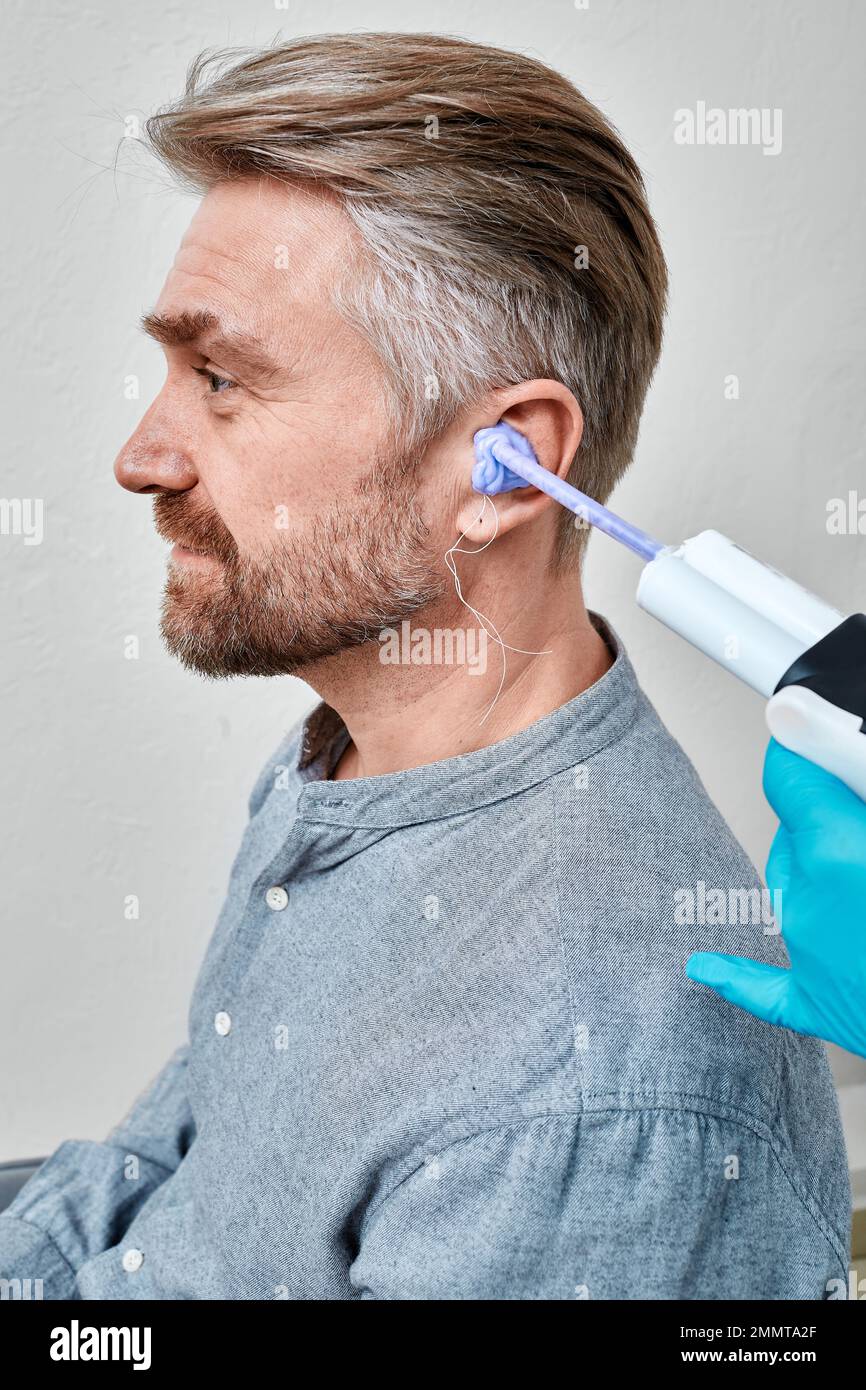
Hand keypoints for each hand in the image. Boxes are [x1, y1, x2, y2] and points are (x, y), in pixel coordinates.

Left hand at [687, 737, 865, 1057]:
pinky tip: (704, 968)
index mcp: (838, 854)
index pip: (787, 775)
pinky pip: (766, 992)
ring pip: (791, 886)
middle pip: (792, 831)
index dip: (805, 750)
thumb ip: (849, 762)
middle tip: (864, 812)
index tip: (812, 733)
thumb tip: (797, 719)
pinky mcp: (823, 1006)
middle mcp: (810, 906)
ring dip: (820, 867)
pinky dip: (735, 977)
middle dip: (825, 812)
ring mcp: (811, 959)